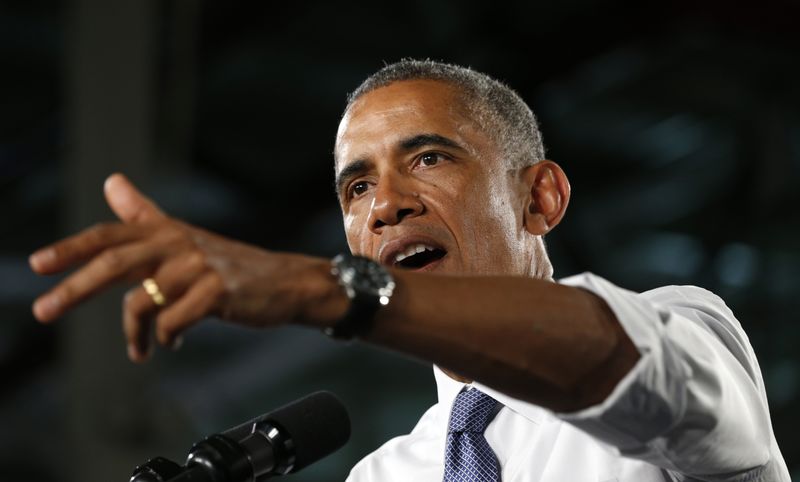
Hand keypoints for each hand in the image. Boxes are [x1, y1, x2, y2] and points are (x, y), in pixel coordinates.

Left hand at [30, 174, 342, 361]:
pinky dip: (166, 337)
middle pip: (115, 261)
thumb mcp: (185, 237)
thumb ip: (144, 213)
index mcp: (167, 231)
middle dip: (74, 287)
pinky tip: (172, 342)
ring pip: (143, 302)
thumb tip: (111, 180)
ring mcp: (200, 266)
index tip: (37, 265)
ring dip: (134, 333)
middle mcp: (179, 243)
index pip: (111, 235)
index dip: (72, 248)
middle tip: (44, 310)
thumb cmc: (231, 264)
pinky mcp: (218, 292)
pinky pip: (173, 321)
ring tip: (139, 348)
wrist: (286, 282)